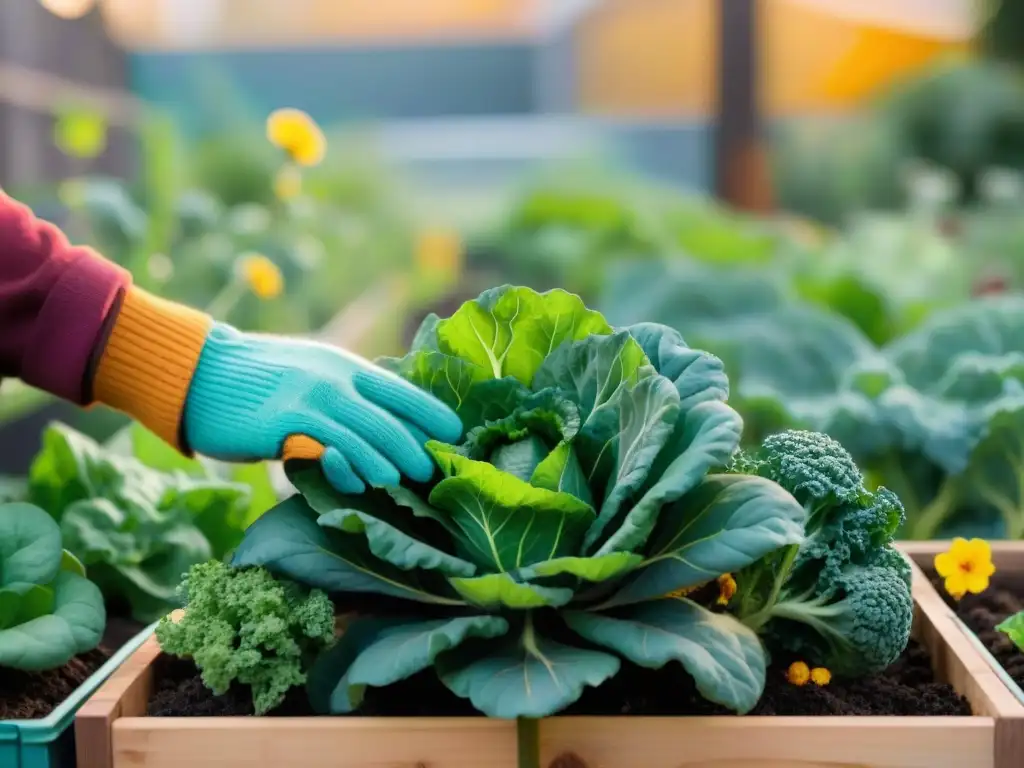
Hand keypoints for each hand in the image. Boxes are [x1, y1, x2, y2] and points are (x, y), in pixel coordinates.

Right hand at [183, 325, 461, 492]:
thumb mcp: (308, 377)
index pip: (401, 390)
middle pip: (393, 415)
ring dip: (394, 459)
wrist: (201, 373)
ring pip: (370, 432)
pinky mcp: (288, 419)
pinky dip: (352, 467)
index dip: (432, 414)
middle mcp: (336, 376)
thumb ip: (340, 397)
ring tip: (411, 478)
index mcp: (345, 366)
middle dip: (419, 445)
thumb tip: (375, 428)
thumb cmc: (256, 384)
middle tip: (437, 470)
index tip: (456, 435)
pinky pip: (333, 446)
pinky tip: (361, 483)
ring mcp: (313, 396)